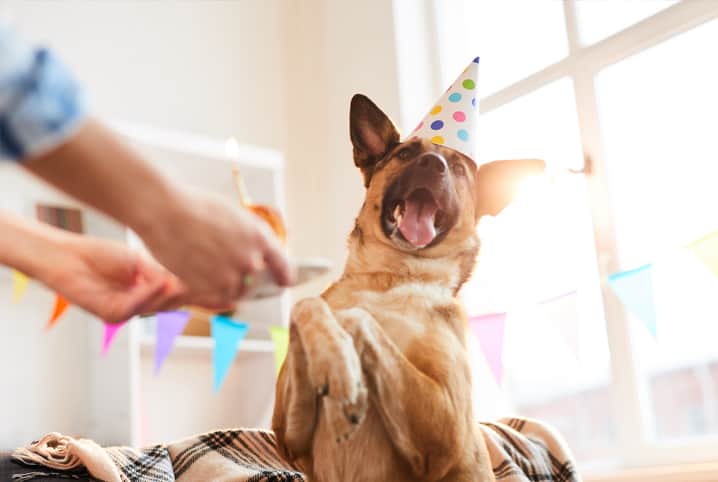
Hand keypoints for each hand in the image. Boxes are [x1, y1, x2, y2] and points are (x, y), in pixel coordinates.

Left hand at [44, 237, 186, 323]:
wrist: (69, 256)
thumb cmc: (100, 255)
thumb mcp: (140, 261)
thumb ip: (161, 274)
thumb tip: (187, 281)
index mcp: (148, 291)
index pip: (178, 295)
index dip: (197, 293)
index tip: (219, 291)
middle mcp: (139, 303)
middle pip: (172, 303)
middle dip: (186, 293)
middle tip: (197, 281)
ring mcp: (127, 310)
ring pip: (156, 307)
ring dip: (168, 293)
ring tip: (178, 280)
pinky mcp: (112, 314)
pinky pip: (136, 308)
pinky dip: (149, 295)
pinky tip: (159, 282)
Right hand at [136, 190, 291, 309]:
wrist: (166, 212)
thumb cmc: (196, 207)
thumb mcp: (235, 215)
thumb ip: (250, 237)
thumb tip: (258, 253)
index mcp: (260, 238)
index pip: (283, 266)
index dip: (285, 276)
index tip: (284, 282)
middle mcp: (249, 261)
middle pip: (258, 283)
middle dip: (250, 280)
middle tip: (233, 272)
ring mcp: (229, 277)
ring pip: (237, 292)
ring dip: (229, 286)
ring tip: (211, 269)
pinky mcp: (208, 288)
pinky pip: (217, 297)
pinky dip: (212, 291)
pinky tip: (201, 276)